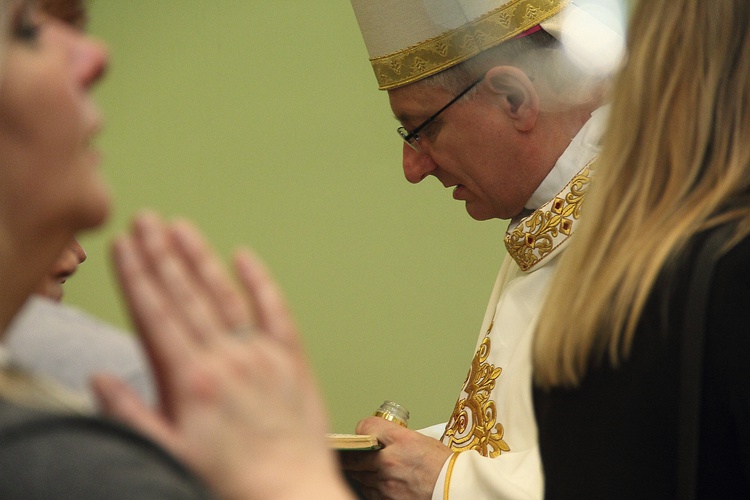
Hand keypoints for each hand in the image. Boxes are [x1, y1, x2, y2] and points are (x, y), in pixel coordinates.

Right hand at [93, 211, 351, 499]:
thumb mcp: (166, 457)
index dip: (136, 275)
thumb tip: (99, 380)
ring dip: (200, 258)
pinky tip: (245, 257)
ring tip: (180, 228)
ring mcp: (261, 355)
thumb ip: (130, 416)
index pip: (156, 314)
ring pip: (224, 295)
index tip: (124, 246)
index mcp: (191, 380)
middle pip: (186, 295)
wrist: (289, 494)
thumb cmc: (231, 482)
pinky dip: (259, 281)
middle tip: (146, 220)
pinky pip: (275, 310)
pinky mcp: (292, 359)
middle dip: (161, 254)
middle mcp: (226, 359)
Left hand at [340, 416, 452, 499]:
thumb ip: (396, 437)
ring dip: (360, 471)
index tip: (362, 433)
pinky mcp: (386, 499)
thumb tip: (378, 436)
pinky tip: (377, 483)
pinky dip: (370, 487)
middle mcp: (389, 461)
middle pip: (355, 456)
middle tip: (349, 453)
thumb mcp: (420, 439)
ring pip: (359, 475)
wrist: (454, 488)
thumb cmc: (443, 465)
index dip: (363, 429)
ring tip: (365, 468)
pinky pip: (368, 492)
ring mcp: (386, 483)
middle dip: (352, 454)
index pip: (367, 426)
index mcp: (400, 440)